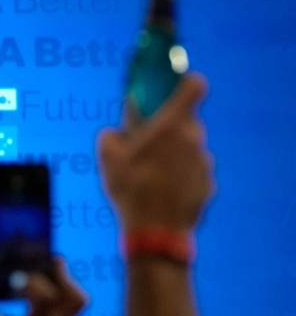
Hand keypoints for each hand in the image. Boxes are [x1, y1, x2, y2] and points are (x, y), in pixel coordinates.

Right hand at [0, 258, 86, 315]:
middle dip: (61, 276)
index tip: (13, 274)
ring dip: (62, 283)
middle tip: (43, 261)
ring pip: (74, 303)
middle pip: (74, 298)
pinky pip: (65, 307)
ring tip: (39, 271)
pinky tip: (32, 287)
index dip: (32, 282)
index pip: (46, 298)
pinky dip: (55, 292)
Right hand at [98, 75, 212, 231]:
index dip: (185, 83)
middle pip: (186, 121)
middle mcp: (194, 138)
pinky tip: (162, 193)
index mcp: (172, 124)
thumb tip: (114, 132)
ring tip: (151, 175)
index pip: (194, 86)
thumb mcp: (107, 160)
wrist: (157, 231)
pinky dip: (181, 177)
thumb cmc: (131, 189)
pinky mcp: (208, 184)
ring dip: (174, 155)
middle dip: (169, 128)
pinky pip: (193, 172)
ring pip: (189, 148)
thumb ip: (110, 137)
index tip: (171, 90)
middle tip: (147, 145)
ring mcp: (204, 162)